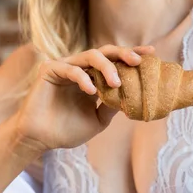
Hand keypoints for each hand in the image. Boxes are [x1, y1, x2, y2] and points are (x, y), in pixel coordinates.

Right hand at [14, 44, 153, 150]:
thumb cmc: (67, 131)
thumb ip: (114, 106)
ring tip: (116, 83)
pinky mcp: (50, 70)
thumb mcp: (98, 120)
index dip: (132, 56)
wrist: (40, 140)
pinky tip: (92, 92)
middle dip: (124, 53)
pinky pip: (71, 69)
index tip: (152, 56)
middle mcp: (80, 68)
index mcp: (92, 77)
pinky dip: (84, 79)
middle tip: (138, 61)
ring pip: (91, 56)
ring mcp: (65, 66)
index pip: (115, 61)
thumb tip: (135, 95)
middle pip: (106, 52)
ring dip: (107, 67)